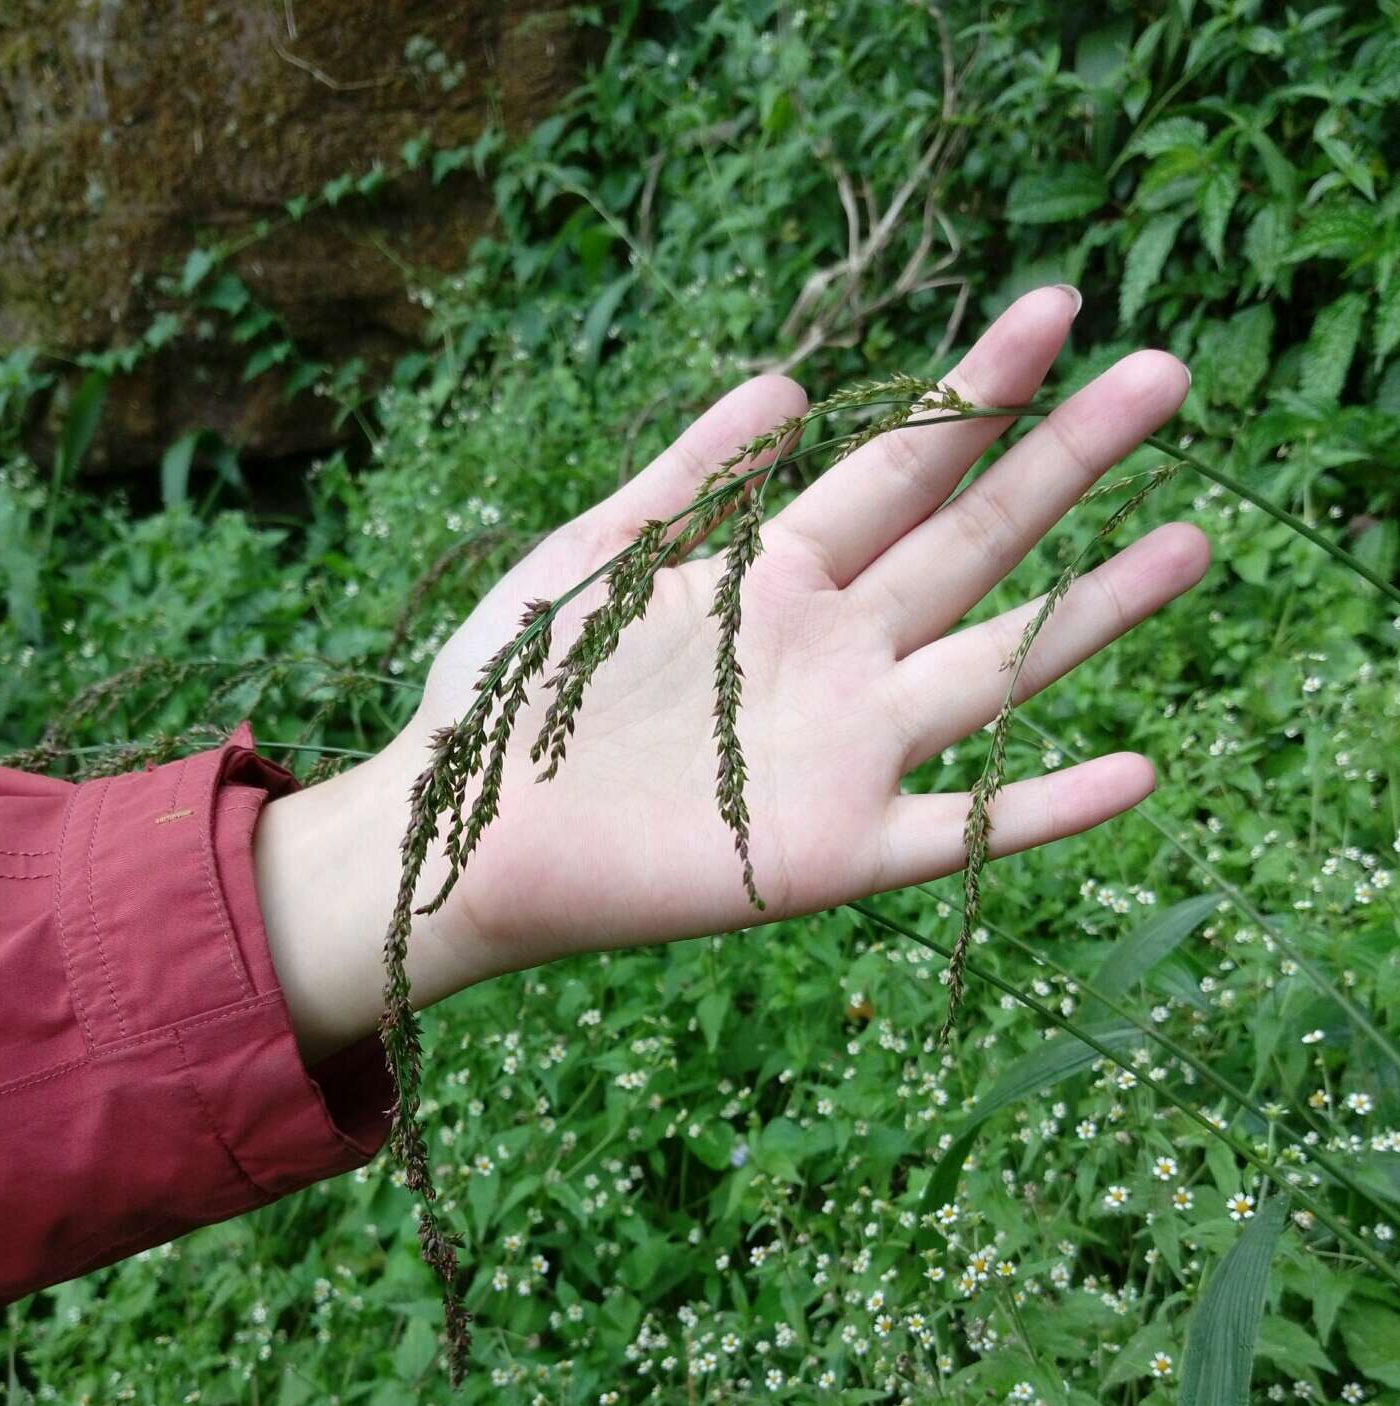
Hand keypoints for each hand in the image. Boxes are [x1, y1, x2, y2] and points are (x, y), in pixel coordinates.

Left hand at [254, 285, 1206, 1065]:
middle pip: (971, 544)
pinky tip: (1132, 773)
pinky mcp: (833, 854)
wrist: (463, 837)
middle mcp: (834, 654)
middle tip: (1167, 377)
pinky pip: (957, 832)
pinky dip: (1040, 811)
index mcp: (776, 574)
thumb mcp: (592, 557)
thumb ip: (687, 474)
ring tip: (1186, 543)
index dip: (977, 390)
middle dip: (1065, 462)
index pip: (902, 468)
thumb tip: (792, 380)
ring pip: (992, 669)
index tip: (1055, 307)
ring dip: (1091, 612)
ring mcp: (844, 752)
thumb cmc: (511, 696)